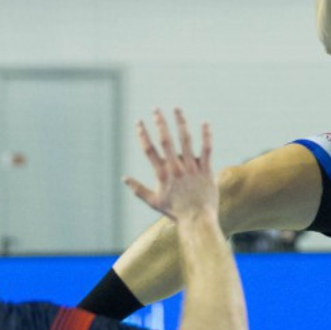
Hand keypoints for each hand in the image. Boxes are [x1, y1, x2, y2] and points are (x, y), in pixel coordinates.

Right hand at [125, 108, 216, 223]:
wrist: (197, 219)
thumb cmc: (175, 211)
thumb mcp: (153, 202)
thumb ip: (138, 189)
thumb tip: (124, 178)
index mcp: (161, 174)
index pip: (149, 149)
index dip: (143, 134)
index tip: (139, 122)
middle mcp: (175, 168)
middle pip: (166, 140)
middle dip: (160, 123)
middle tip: (156, 109)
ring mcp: (191, 168)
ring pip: (185, 140)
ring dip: (180, 122)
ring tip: (176, 109)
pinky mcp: (206, 169)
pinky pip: (206, 149)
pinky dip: (206, 135)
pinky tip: (205, 122)